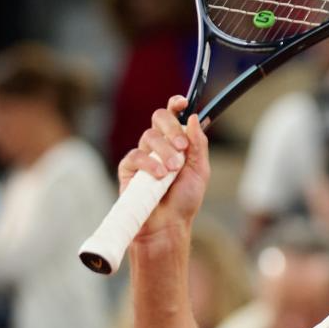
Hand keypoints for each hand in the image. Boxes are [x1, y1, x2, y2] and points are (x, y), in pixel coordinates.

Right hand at [119, 96, 209, 238]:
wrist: (169, 225)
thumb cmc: (184, 200)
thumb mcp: (199, 170)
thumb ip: (198, 145)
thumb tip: (193, 117)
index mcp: (177, 142)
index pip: (173, 116)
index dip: (176, 105)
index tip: (182, 103)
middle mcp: (159, 145)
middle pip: (159, 118)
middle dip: (172, 128)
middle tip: (182, 148)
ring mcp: (143, 156)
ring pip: (149, 137)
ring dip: (164, 151)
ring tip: (173, 170)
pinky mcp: (128, 169)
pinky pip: (135, 156)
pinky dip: (149, 163)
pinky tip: (159, 175)